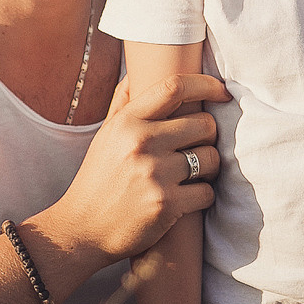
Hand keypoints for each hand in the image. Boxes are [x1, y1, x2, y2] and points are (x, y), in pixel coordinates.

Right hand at [37, 73, 224, 264]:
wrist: (82, 229)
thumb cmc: (98, 180)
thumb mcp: (105, 136)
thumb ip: (123, 103)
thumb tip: (138, 73)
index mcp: (127, 122)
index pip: (174, 87)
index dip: (206, 84)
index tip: (221, 92)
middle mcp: (141, 142)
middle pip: (205, 124)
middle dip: (209, 136)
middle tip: (199, 147)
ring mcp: (154, 174)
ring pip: (212, 158)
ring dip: (210, 168)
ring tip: (193, 174)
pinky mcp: (166, 204)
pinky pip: (207, 192)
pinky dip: (203, 197)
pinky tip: (187, 199)